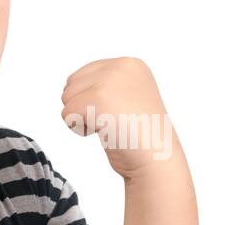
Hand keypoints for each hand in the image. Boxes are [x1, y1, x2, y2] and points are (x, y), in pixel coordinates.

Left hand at [60, 56, 177, 179]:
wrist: (157, 160)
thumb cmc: (141, 136)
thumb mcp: (128, 97)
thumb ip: (105, 84)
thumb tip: (69, 85)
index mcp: (131, 64)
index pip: (84, 74)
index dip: (91, 100)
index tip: (118, 113)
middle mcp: (121, 66)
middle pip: (73, 84)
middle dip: (84, 107)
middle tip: (112, 121)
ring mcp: (110, 80)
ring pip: (67, 97)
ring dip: (82, 118)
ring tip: (109, 126)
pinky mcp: (98, 98)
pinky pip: (67, 113)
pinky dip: (79, 129)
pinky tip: (103, 133)